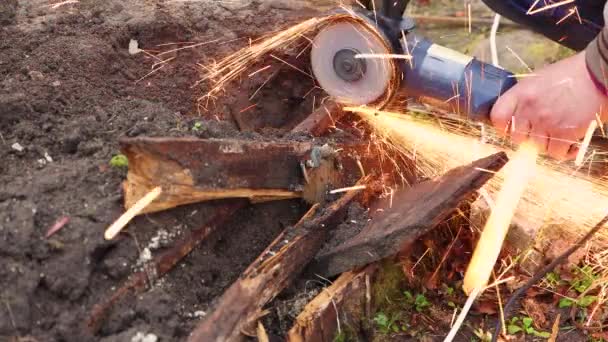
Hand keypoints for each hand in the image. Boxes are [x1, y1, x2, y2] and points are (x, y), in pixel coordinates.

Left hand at [490, 51, 607, 159]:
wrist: (599, 72)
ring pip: (537, 147)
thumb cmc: (572, 75)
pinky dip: (564, 152)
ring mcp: (546, 121)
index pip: (498, 117)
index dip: (503, 126)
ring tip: (560, 133)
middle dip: (529, 137)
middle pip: (517, 137)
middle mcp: (530, 108)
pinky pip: (556, 153)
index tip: (511, 129)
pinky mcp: (564, 133)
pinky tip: (572, 143)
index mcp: (521, 93)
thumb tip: (518, 116)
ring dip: (548, 144)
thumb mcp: (540, 79)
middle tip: (542, 132)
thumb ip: (526, 97)